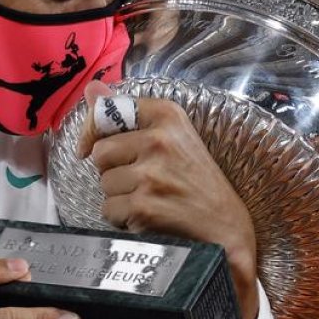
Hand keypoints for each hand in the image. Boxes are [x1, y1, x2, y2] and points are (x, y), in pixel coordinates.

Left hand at [76, 82, 258, 318]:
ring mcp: (151, 174)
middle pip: (100, 152)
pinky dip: (123, 220)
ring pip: (104, 184)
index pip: (108, 111)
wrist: (227, 230)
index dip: (94, 131)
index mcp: (168, 115)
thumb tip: (91, 88)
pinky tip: (149, 218)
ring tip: (150, 200)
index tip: (94, 148)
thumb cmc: (198, 182)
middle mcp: (160, 140)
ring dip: (120, 198)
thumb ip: (127, 113)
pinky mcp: (144, 205)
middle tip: (141, 181)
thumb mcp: (173, 137)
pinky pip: (109, 210)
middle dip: (113, 170)